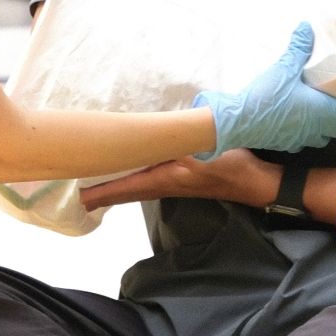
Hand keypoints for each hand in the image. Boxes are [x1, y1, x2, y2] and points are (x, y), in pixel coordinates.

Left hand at [81, 150, 272, 210]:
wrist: (257, 182)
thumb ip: (185, 145)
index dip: (105, 191)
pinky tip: (128, 177)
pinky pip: (147, 183)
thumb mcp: (209, 153)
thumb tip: (159, 138)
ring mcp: (174, 184)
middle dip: (103, 194)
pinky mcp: (181, 181)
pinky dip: (131, 183)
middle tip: (79, 198)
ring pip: (136, 188)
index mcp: (168, 177)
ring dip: (115, 190)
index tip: (82, 198)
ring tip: (94, 191)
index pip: (129, 185)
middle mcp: (167, 184)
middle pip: (127, 192)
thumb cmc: (234, 165)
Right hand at [194, 22, 335, 158]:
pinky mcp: (286, 142)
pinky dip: (311, 129)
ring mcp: (302, 138)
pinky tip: (302, 119)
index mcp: (324, 110)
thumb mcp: (283, 68)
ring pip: (327, 134)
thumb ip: (299, 48)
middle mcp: (317, 127)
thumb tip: (308, 26)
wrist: (234, 123)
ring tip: (331, 112)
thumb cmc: (263, 98)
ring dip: (333, 125)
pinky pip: (306, 137)